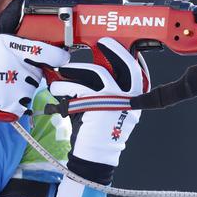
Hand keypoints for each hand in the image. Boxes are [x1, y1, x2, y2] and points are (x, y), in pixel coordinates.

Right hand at [0, 33, 68, 116]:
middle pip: (38, 74)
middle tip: (11, 73)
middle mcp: (18, 63)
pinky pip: (21, 106)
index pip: (47, 51)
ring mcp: (14, 82)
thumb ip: (11, 20)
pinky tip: (1, 97)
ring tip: (3, 84)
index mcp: (15, 45)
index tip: (63, 59)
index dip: (59, 56)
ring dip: (21, 92)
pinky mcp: (8, 99)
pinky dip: (13, 105)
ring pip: (30, 91)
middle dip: (28, 75)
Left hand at [49, 37, 148, 181]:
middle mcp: (131, 98)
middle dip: (114, 50)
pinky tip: (58, 89)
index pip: (138, 71)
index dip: (131, 55)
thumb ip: (106, 86)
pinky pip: (80, 87)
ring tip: (63, 72)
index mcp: (136, 98)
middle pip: (127, 65)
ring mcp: (116, 101)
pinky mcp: (98, 105)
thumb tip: (94, 63)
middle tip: (101, 43)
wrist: (94, 154)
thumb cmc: (98, 128)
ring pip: (97, 73)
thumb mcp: (107, 105)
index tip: (122, 44)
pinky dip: (65, 85)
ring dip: (76, 69)